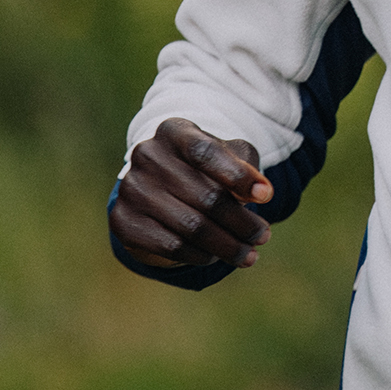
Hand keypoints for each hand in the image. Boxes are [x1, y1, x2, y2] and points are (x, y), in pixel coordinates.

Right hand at [112, 116, 274, 268]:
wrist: (159, 189)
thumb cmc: (205, 169)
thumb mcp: (229, 156)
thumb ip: (246, 167)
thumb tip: (260, 193)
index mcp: (173, 132)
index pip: (206, 153)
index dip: (239, 176)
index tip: (267, 196)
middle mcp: (146, 156)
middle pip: (207, 197)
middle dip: (242, 222)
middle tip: (263, 236)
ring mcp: (131, 189)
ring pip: (192, 227)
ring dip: (228, 246)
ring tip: (250, 254)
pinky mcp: (123, 222)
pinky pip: (172, 246)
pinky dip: (201, 256)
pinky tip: (216, 257)